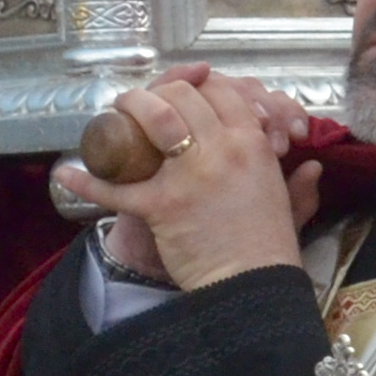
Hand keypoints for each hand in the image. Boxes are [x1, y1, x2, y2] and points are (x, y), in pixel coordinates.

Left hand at [55, 68, 317, 295]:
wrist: (252, 288)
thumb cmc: (270, 250)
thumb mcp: (291, 207)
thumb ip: (301, 184)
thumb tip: (311, 166)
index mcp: (253, 143)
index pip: (220, 91)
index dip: (196, 86)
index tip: (180, 97)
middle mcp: (222, 149)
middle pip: (183, 95)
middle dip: (156, 93)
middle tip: (138, 104)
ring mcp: (190, 174)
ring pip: (152, 118)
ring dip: (126, 110)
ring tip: (112, 118)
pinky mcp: (162, 205)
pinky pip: (116, 187)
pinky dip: (85, 181)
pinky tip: (64, 173)